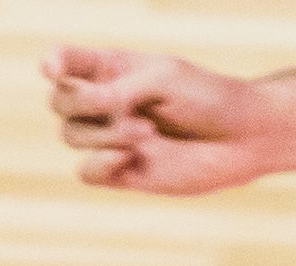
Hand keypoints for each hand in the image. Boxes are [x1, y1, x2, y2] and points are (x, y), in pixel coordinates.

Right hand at [45, 44, 295, 191]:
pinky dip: (101, 163)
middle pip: (59, 102)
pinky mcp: (123, 173)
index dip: (52, 64)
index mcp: (112, 70)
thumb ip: (119, 90)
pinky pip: (86, 172)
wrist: (243, 138)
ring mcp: (112, 139)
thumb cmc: (207, 98)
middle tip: (120, 105)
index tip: (55, 69)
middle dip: (81, 103)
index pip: (64, 62)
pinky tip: (129, 158)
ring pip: (71, 136)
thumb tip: (83, 108)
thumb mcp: (162, 79)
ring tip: (147, 132)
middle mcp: (106, 104)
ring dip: (105, 133)